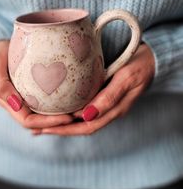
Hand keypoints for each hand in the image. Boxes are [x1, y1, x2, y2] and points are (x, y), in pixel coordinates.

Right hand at [0, 40, 73, 128]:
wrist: (4, 45)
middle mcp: (19, 104)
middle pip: (39, 123)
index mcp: (8, 102)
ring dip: (61, 117)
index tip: (68, 118)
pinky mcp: (35, 92)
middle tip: (79, 116)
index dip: (47, 123)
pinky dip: (61, 105)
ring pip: (45, 115)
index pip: (28, 121)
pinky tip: (76, 102)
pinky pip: (49, 103)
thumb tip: (15, 104)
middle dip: (58, 123)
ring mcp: (27, 99)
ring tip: (81, 111)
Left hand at [32, 44, 154, 135]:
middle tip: (36, 129)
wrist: (152, 58)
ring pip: (81, 119)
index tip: (45, 129)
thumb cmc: (140, 65)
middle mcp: (108, 110)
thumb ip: (109, 97)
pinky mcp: (103, 96)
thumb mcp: (127, 78)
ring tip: (41, 122)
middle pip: (80, 126)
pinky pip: (85, 108)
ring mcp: (106, 104)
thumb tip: (86, 116)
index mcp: (115, 109)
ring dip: (62, 122)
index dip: (66, 129)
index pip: (86, 126)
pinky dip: (70, 111)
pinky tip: (60, 108)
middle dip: (59, 129)